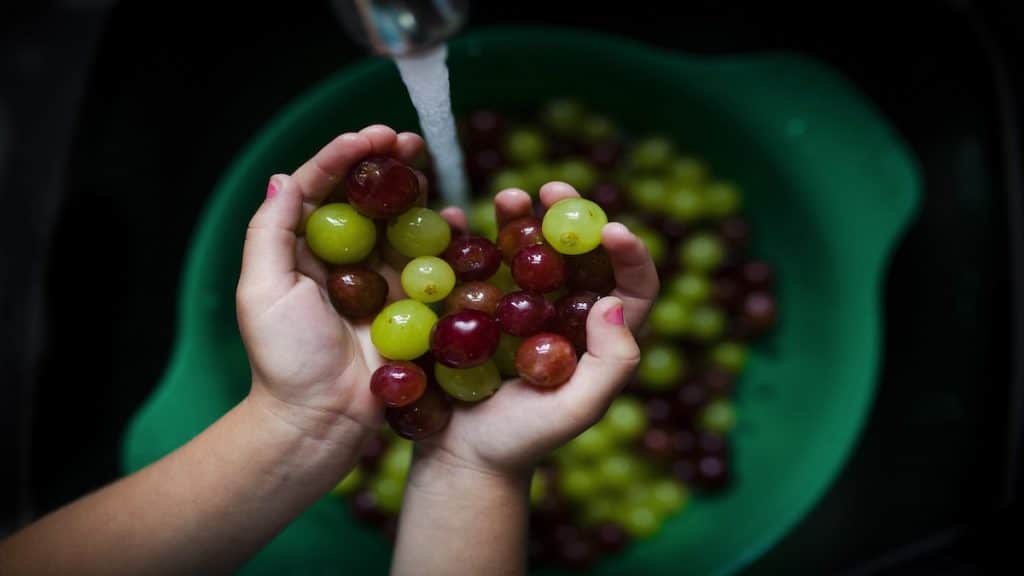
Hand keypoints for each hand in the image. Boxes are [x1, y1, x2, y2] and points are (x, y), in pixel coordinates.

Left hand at [236, 125, 424, 447]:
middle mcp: (341, 258)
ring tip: (428, 168)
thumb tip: (283, 177)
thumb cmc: (284, 358)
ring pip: (399, 221)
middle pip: (366, 197)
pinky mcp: (408, 304)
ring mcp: (377, 280)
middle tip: (409, 141)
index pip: (322, 187)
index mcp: (301, 249)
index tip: (372, 136)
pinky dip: (442, 237)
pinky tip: (452, 217)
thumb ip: (270, 232)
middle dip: (386, 164)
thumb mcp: (261, 290)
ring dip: (414, 190)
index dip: (345, 156)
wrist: (321, 419)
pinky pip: (428, 262)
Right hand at [415, 181, 659, 476]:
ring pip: (530, 250)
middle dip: (570, 215)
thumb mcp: (577, 410)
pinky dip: (471, 237)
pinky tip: (460, 216)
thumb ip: (611, 363)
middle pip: (577, 254)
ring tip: (510, 197)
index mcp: (598, 336)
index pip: (631, 287)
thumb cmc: (523, 441)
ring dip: (522, 217)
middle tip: (553, 188)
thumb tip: (612, 302)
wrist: (460, 457)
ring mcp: (519, 307)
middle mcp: (563, 313)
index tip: (612, 229)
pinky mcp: (477, 307)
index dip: (631, 254)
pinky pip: (480, 263)